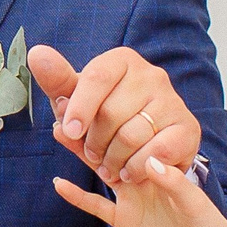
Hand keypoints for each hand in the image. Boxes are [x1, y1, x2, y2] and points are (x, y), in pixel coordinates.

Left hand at [27, 43, 201, 180]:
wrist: (147, 146)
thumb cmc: (104, 119)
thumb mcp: (77, 101)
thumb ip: (57, 82)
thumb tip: (38, 54)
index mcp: (122, 60)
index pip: (96, 78)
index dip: (79, 108)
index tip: (70, 131)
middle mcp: (152, 75)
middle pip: (111, 112)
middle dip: (94, 142)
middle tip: (92, 155)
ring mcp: (173, 101)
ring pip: (132, 135)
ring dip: (113, 159)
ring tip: (108, 166)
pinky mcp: (188, 128)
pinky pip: (156, 152)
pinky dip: (136, 168)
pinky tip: (130, 172)